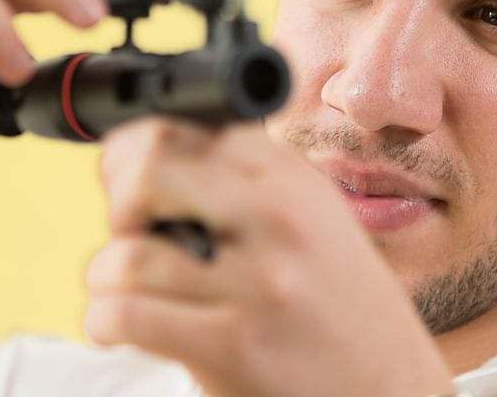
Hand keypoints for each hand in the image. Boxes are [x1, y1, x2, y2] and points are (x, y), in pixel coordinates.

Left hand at [85, 119, 456, 396]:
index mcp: (294, 182)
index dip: (137, 148)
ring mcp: (258, 283)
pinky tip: (119, 329)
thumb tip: (154, 158)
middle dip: (118, 200)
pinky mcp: (234, 346)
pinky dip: (104, 323)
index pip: (191, 126)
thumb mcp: (317, 225)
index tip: (126, 177)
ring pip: (127, 255)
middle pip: (151, 167)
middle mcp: (278, 220)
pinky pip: (128, 316)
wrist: (392, 394)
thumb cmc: (344, 315)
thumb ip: (251, 187)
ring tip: (120, 292)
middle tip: (126, 232)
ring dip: (104, 277)